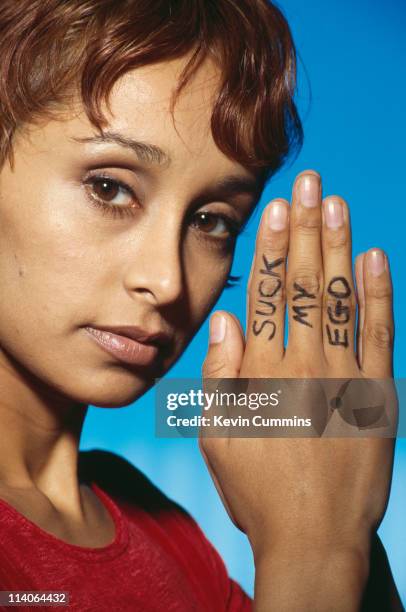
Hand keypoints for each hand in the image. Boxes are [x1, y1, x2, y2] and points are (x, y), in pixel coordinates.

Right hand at [200, 170, 396, 609]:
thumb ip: (220, 377)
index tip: (277, 206)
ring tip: (337, 204)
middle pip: (303, 283)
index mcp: (263, 372)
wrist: (315, 535)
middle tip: (310, 182)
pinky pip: (379, 333)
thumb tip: (226, 323)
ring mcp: (346, 375)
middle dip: (306, 228)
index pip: (265, 294)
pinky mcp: (377, 392)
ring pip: (340, 298)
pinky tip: (376, 258)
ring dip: (339, 248)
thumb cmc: (258, 489)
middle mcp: (305, 363)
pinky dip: (379, 294)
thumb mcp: (219, 437)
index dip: (271, 246)